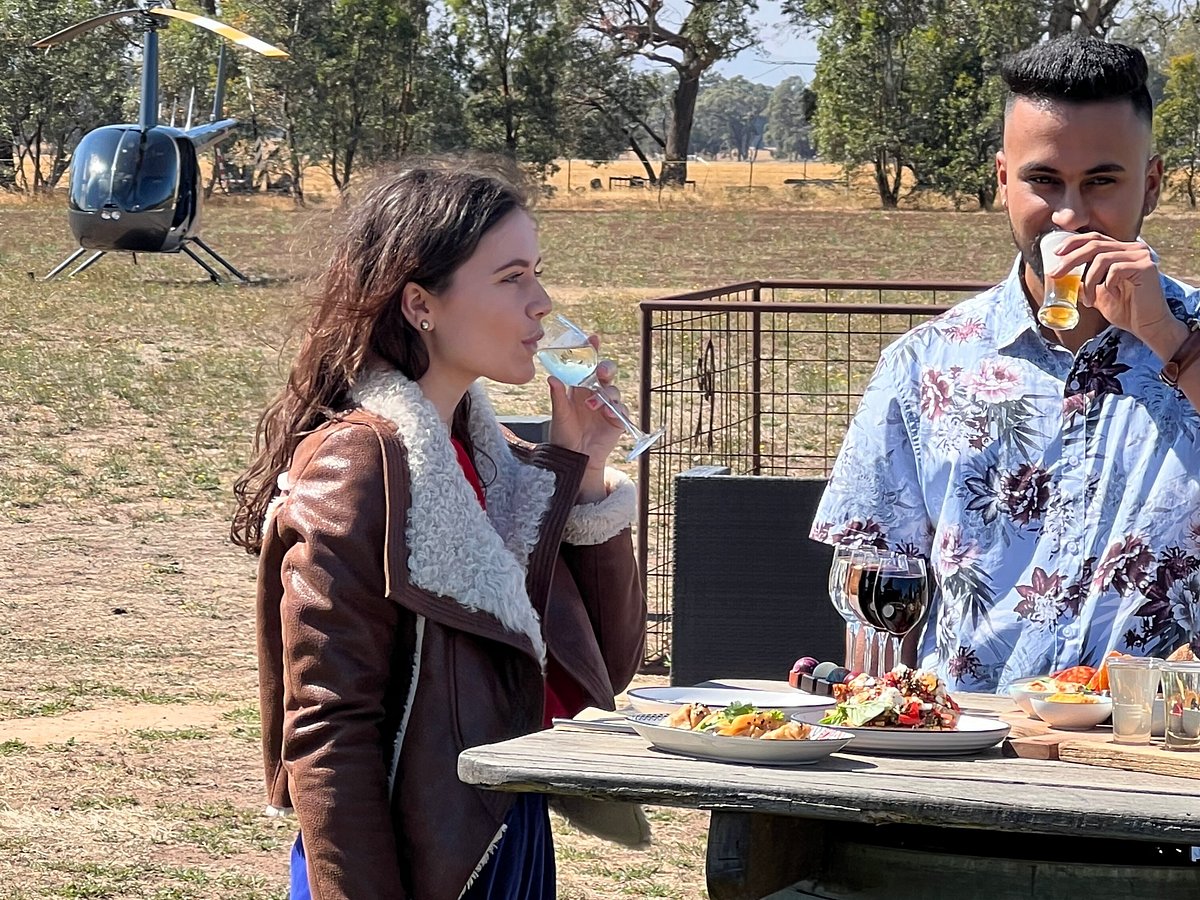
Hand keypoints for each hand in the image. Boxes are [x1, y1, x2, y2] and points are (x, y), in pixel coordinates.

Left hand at [547, 334, 624, 500]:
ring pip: (614, 390)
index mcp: (579, 388)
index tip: (593, 338)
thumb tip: (551, 377)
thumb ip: (557, 397)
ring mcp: (607, 406)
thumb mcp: (559, 415)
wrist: (574, 459)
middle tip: (601, 372)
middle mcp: (595, 394)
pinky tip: (607, 414)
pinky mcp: (616, 420)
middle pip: (607, 373)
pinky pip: (621, 409)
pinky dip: (615, 409)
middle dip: (606, 368)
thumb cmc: (563, 436)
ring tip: (593, 404)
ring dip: (606, 394)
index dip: (591, 351)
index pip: (587, 365)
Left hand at [1051, 232, 1186, 358]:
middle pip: (1094, 245)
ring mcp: (1142, 256)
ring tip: (1089, 300)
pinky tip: (1113, 295)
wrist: (1147, 326)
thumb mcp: (1098, 292)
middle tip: (1055, 274)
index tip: (1056, 253)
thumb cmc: (1125, 310)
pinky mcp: (1146, 267)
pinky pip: (1115, 270)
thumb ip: (1085, 280)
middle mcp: (1134, 249)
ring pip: (1101, 258)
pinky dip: (1107, 284)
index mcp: (1124, 250)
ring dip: (1089, 281)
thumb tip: (1062, 274)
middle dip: (1070, 260)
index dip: (1074, 242)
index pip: (1096, 238)